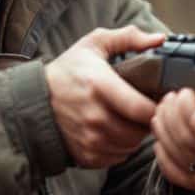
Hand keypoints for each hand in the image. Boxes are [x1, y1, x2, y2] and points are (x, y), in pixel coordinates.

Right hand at [45, 26, 164, 168]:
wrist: (34, 99)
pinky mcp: (86, 155)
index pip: (142, 109)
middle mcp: (94, 116)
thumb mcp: (94, 44)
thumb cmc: (68, 70)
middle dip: (146, 120)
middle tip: (142, 109)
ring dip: (134, 134)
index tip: (158, 100)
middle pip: (139, 130)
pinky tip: (114, 131)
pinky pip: (118, 157)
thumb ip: (129, 38)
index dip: (157, 106)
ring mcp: (89, 138)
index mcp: (100, 85)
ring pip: (130, 145)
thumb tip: (160, 39)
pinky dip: (120, 146)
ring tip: (128, 119)